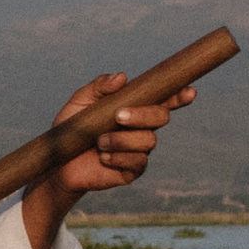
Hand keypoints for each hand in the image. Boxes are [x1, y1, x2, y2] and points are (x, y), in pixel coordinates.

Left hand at [54, 69, 191, 193]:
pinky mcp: (132, 171)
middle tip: (118, 116)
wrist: (59, 162)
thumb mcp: (80, 102)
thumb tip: (122, 77)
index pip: (163, 100)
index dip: (179, 95)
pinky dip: (118, 157)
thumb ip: (99, 87)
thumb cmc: (72, 127)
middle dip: (143, 115)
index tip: (190, 91)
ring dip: (122, 139)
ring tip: (99, 142)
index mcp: (135, 108)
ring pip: (148, 141)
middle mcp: (142, 128)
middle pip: (161, 117)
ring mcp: (139, 150)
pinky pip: (137, 162)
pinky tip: (103, 157)